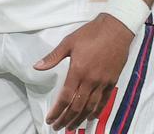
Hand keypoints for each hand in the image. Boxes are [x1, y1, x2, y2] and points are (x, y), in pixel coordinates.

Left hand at [34, 14, 134, 130]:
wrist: (116, 29)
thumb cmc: (91, 33)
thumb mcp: (68, 42)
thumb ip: (52, 57)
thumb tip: (37, 67)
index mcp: (78, 71)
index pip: (65, 98)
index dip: (57, 111)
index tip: (50, 119)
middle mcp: (91, 80)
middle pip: (77, 106)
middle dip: (66, 119)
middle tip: (58, 127)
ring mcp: (103, 82)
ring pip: (91, 107)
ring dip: (80, 119)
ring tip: (72, 126)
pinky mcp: (112, 81)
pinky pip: (104, 101)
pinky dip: (97, 111)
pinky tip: (90, 117)